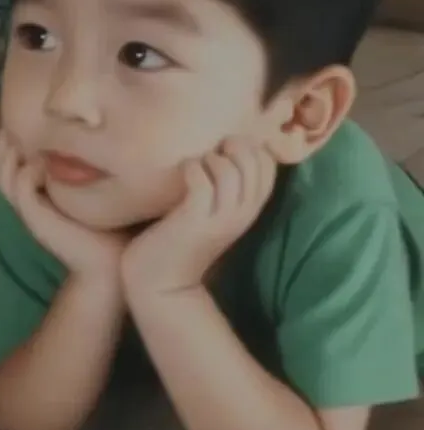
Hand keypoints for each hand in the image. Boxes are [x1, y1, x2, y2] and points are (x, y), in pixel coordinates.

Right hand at [0, 130, 125, 281]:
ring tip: (26, 135)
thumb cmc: (109, 227)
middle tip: (22, 119)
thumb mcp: (97, 187)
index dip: (13, 135)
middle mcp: (27, 198)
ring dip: (11, 151)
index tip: (31, 115)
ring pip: (3, 171)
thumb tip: (102, 132)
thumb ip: (90, 165)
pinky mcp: (34, 219)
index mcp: (37, 190)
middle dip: (6, 137)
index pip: (10, 156)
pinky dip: (26, 172)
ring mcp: (28, 208)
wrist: (109, 267)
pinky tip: (42, 163)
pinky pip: (20, 187)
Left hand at [122, 137, 275, 295]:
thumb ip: (221, 186)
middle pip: (255, 163)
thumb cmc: (179, 239)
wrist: (160, 284)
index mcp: (249, 209)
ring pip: (230, 171)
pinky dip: (192, 168)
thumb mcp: (210, 210)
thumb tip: (219, 148)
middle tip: (212, 151)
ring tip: (196, 165)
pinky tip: (183, 172)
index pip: (269, 166)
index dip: (250, 146)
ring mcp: (219, 219)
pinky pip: (202, 184)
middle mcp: (241, 214)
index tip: (226, 147)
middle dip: (234, 146)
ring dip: (210, 158)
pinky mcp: (194, 223)